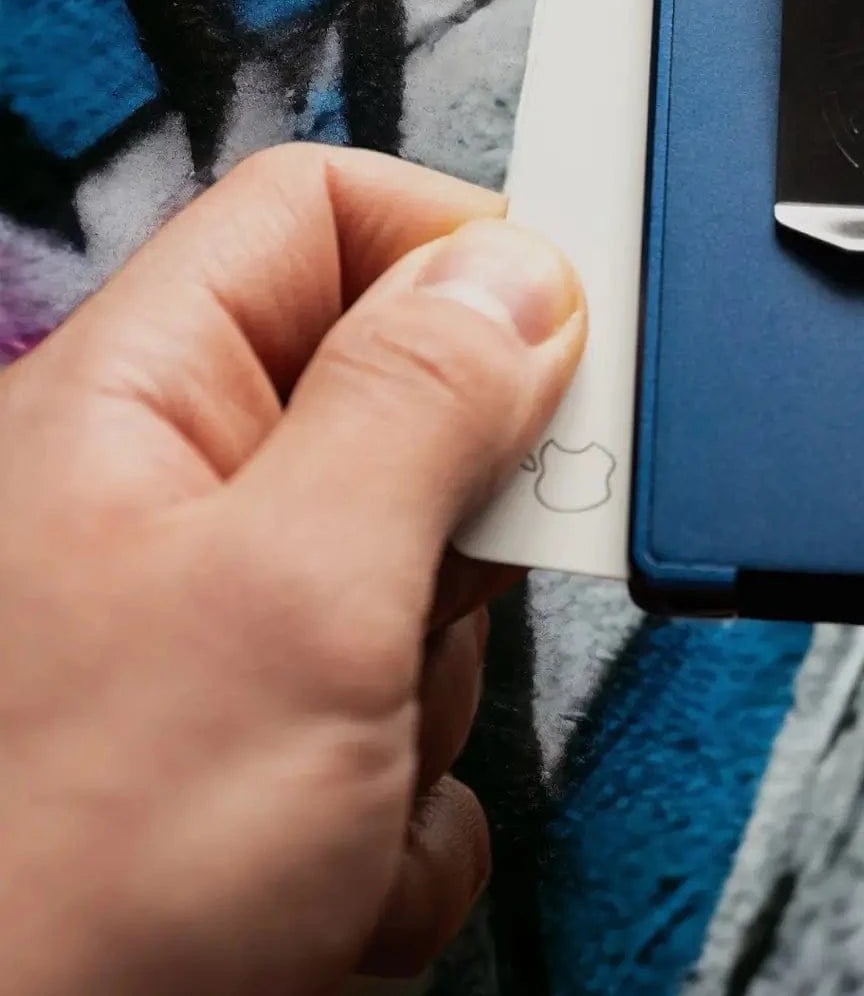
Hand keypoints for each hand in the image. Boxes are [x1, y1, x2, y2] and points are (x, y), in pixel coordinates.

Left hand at [0, 145, 583, 995]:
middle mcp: (181, 506)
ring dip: (433, 693)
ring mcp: (231, 637)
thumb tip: (519, 279)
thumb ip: (418, 405)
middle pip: (404, 406)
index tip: (567, 323)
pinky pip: (414, 718)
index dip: (450, 242)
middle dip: (462, 519)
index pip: (321, 219)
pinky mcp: (278, 749)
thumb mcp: (293, 595)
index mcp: (142, 408)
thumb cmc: (51, 887)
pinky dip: (408, 806)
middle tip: (452, 588)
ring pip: (427, 581)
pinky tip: (325, 870)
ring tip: (345, 776)